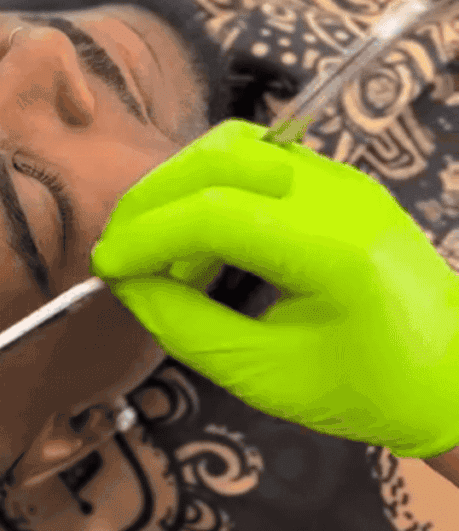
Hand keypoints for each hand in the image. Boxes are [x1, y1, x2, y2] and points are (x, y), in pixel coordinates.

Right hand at [91, 119, 458, 458]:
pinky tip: (196, 232)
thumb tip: (125, 283)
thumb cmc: (369, 388)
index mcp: (333, 251)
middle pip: (218, 157)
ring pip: (232, 142)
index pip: (214, 213)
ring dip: (176, 183)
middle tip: (118, 249)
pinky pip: (252, 155)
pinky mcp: (332, 175)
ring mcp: (338, 175)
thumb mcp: (267, 376)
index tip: (106, 270)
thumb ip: (185, 326)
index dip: (146, 236)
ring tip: (157, 244)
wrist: (454, 370)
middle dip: (150, 199)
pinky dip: (206, 183)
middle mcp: (337, 194)